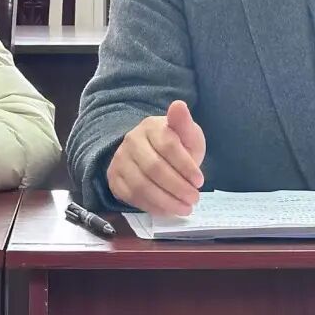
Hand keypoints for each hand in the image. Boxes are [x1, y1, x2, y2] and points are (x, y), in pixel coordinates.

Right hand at [106, 100, 205, 214]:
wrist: (153, 153)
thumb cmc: (176, 144)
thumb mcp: (187, 134)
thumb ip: (184, 124)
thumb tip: (179, 105)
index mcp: (151, 126)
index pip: (168, 146)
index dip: (185, 166)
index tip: (200, 181)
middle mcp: (131, 141)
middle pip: (154, 168)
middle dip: (177, 187)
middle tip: (194, 199)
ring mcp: (120, 160)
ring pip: (141, 185)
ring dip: (166, 201)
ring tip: (185, 208)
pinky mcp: (114, 179)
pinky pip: (132, 197)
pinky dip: (152, 206)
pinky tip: (168, 210)